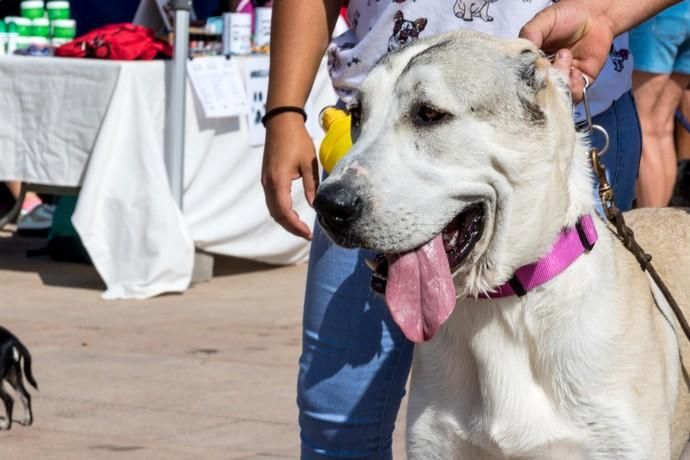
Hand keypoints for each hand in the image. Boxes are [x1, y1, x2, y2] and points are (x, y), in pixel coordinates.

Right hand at [261, 114, 318, 239]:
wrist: (281, 121)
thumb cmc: (297, 140)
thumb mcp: (309, 164)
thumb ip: (311, 186)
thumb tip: (315, 206)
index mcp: (279, 181)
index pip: (285, 212)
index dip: (296, 226)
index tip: (308, 233)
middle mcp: (268, 184)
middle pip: (276, 214)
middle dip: (291, 227)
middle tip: (306, 234)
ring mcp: (265, 181)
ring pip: (272, 209)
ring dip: (285, 220)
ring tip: (300, 228)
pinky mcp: (267, 178)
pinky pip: (271, 201)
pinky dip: (281, 211)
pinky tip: (292, 214)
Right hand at [520, 0, 614, 99]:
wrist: (596, 14)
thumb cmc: (567, 16)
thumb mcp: (542, 21)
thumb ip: (530, 34)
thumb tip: (523, 54)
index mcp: (532, 62)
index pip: (523, 79)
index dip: (525, 79)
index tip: (531, 68)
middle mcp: (545, 74)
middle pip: (538, 92)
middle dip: (544, 81)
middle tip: (549, 62)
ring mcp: (562, 80)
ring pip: (556, 96)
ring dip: (560, 82)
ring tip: (565, 57)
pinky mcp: (580, 83)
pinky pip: (574, 96)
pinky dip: (573, 86)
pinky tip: (575, 70)